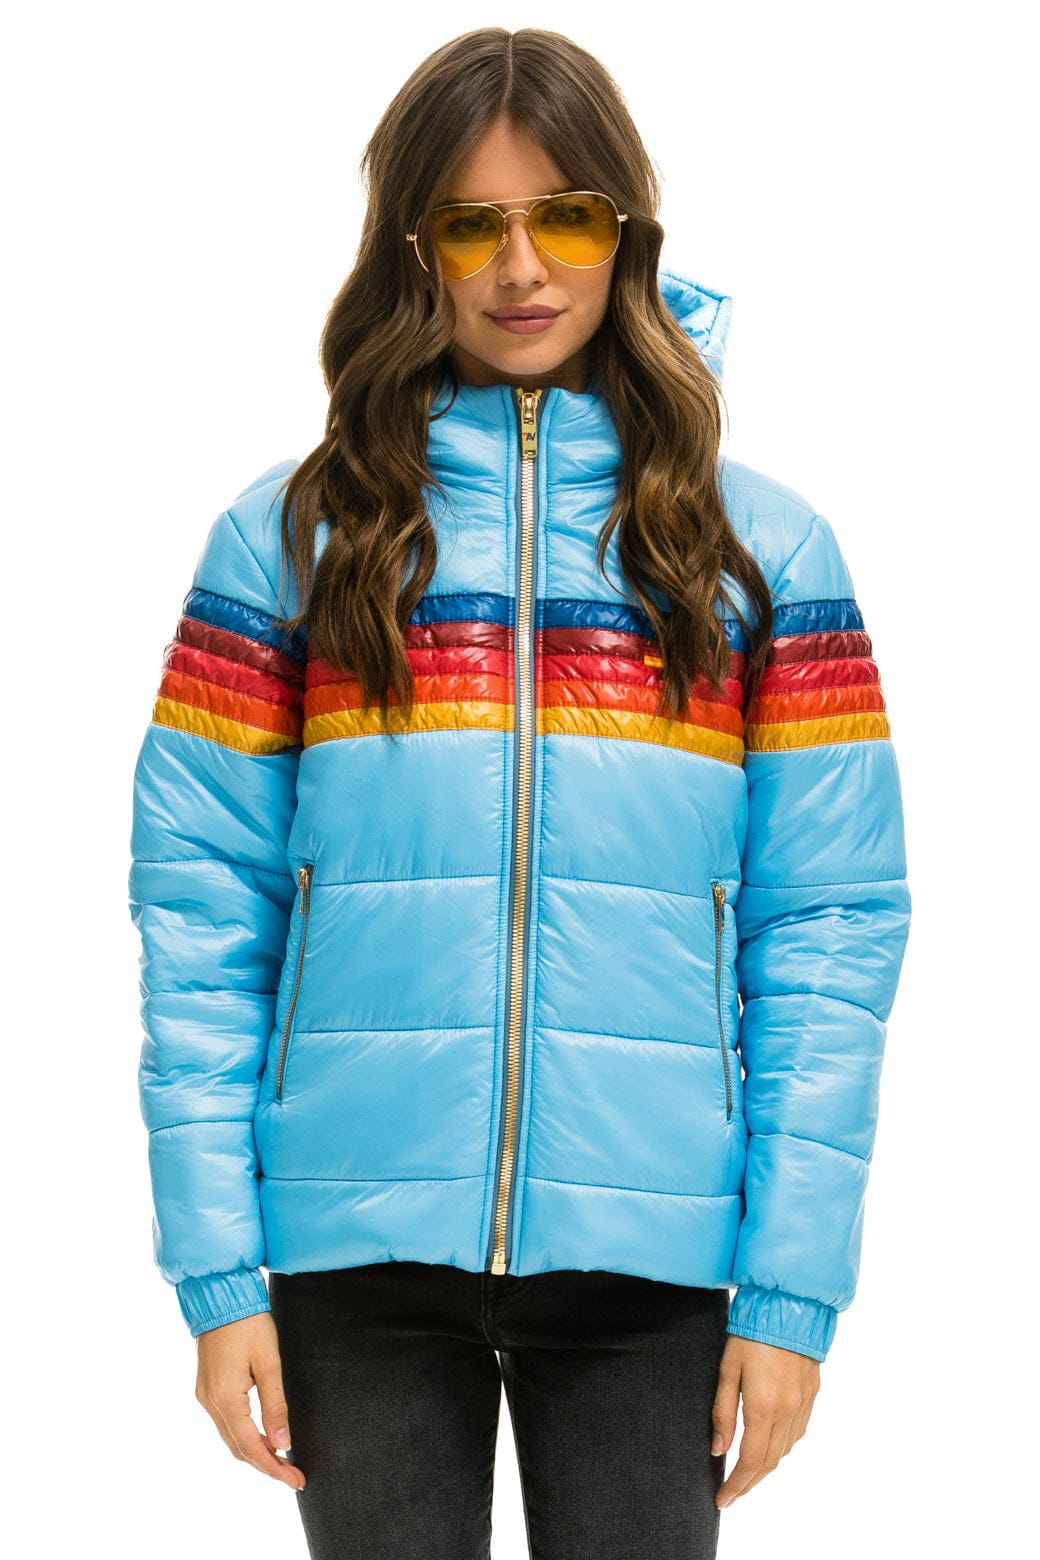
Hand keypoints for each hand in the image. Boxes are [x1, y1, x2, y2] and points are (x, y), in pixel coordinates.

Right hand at [194, 1310, 305, 1490]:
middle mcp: (210, 1402)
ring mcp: (205, 1395)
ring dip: (255, 1452)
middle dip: (267, 1465)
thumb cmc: (248, 1323)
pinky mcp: (206, 1387)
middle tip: (294, 1476)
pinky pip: (226, 1423)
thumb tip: (283, 1443)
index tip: (296, 1480)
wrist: (220, 1295)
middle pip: (239, 1448)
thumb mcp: (269, 1362)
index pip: (251, 1447)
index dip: (274, 1468)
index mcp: (225, 1399)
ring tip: (283, 1461)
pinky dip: (245, 1436)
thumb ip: (275, 1404)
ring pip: (231, 1438)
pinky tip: (263, 1436)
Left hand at [711, 1334, 819, 1507]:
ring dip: (766, 1467)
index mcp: (763, 1408)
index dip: (736, 1485)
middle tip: (731, 1494)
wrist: (790, 1307)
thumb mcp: (727, 1369)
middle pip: (769, 1463)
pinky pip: (797, 1433)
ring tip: (746, 1473)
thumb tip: (718, 1449)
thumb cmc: (751, 1335)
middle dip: (749, 1483)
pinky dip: (782, 1447)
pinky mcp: (811, 1396)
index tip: (722, 1499)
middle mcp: (787, 1412)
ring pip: (785, 1451)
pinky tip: (769, 1444)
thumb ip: (723, 1411)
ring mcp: (802, 1405)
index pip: (750, 1462)